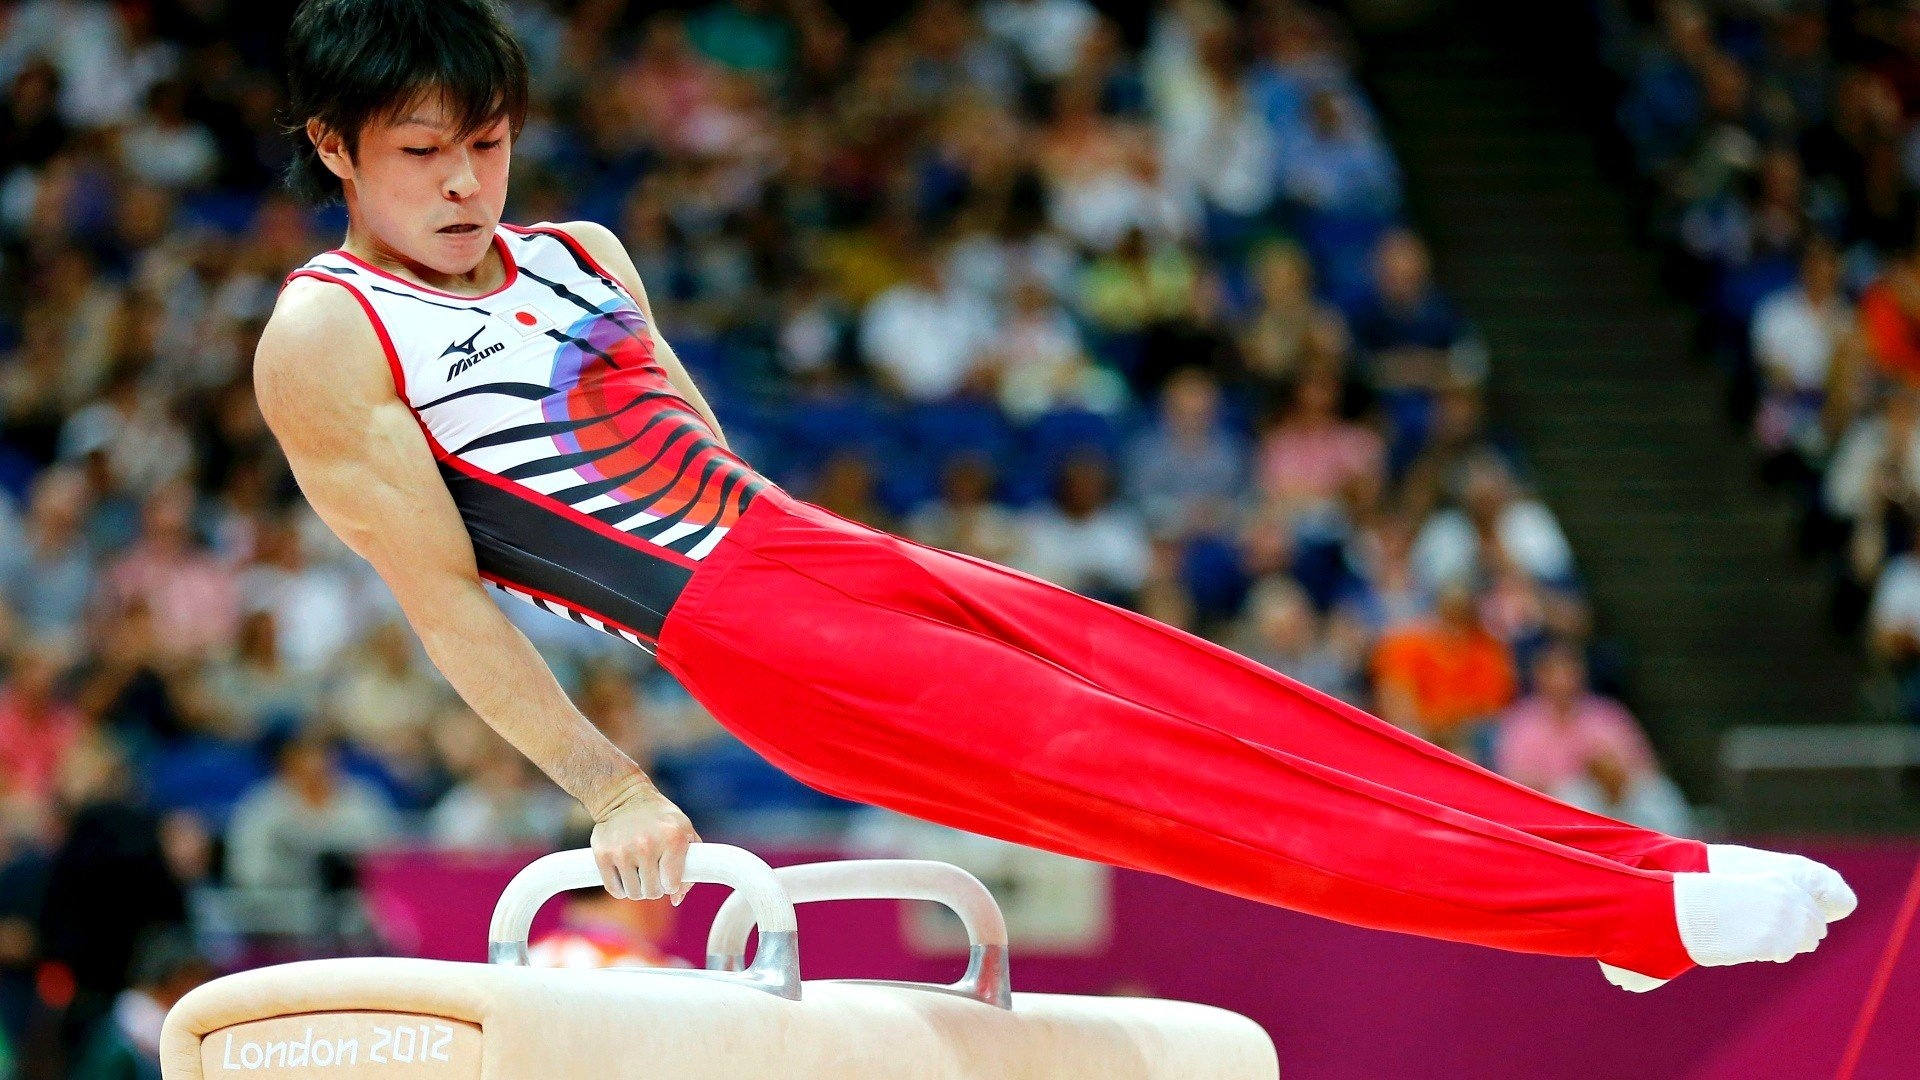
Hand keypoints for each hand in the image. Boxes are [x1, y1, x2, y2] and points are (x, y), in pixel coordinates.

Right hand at [589, 777, 699, 905]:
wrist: (624, 798)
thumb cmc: (660, 818)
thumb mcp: (684, 832)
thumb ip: (691, 866)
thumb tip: (676, 899)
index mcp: (673, 839)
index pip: (672, 884)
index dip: (671, 882)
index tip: (668, 873)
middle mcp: (647, 845)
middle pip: (652, 892)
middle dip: (655, 886)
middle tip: (653, 871)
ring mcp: (623, 850)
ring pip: (633, 893)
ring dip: (637, 887)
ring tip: (639, 870)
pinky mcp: (602, 855)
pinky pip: (614, 889)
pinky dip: (620, 887)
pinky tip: (625, 872)